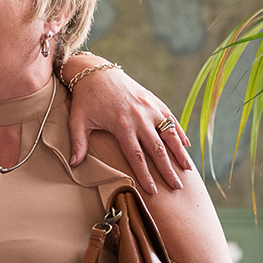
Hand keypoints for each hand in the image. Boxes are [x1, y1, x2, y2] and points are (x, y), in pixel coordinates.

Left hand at [66, 63, 193, 193]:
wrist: (96, 71)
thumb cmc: (86, 98)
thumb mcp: (78, 120)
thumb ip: (78, 143)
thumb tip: (74, 164)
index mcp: (122, 125)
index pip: (136, 156)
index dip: (145, 175)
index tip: (152, 190)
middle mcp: (140, 118)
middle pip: (157, 149)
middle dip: (167, 170)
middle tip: (176, 186)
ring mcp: (150, 108)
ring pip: (169, 134)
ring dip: (179, 153)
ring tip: (188, 170)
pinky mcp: (155, 101)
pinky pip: (171, 119)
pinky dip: (180, 132)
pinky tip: (186, 146)